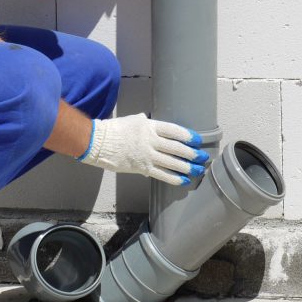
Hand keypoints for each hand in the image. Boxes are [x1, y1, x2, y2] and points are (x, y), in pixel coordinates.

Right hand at [76, 113, 209, 185]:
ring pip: (172, 162)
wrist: (98, 142)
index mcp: (150, 126)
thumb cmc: (115, 130)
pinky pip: (162, 174)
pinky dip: (174, 178)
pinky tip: (183, 180)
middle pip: (177, 148)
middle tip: (203, 157)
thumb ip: (148, 124)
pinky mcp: (142, 168)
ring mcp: (147, 155)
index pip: (174, 131)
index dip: (188, 136)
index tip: (198, 140)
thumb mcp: (134, 120)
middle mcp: (151, 140)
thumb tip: (159, 129)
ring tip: (198, 170)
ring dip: (187, 167)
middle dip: (192, 154)